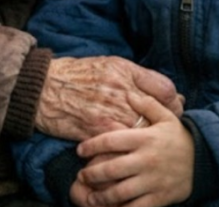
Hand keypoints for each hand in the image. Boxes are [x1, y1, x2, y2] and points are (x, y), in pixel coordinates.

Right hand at [35, 56, 183, 140]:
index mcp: (124, 72)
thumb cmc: (78, 74)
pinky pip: (120, 146)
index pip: (164, 90)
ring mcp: (107, 113)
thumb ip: (139, 75)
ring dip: (149, 141)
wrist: (44, 87)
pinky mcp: (95, 132)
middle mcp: (119, 91)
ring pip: (142, 132)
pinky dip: (128, 152)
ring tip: (151, 146)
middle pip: (157, 114)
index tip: (174, 109)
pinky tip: (131, 154)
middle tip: (166, 132)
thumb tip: (169, 91)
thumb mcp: (110, 64)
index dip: (174, 102)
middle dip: (165, 125)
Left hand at [71, 93, 193, 206]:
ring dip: (101, 196)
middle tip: (81, 175)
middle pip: (111, 168)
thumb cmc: (179, 137)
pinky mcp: (159, 198)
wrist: (204, 160)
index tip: (80, 150)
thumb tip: (128, 93)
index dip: (92, 145)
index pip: (111, 141)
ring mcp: (152, 181)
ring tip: (90, 196)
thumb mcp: (165, 116)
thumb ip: (146, 103)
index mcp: (145, 138)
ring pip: (120, 192)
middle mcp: (146, 160)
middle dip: (92, 174)